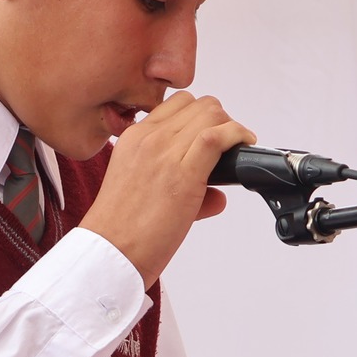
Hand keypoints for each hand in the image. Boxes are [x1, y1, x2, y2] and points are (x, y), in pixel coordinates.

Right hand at [80, 92, 253, 286]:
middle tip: (227, 144)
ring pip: (211, 114)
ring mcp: (165, 153)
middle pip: (198, 105)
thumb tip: (217, 195)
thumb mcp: (140, 189)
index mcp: (134, 137)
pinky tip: (245, 144)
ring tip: (238, 146)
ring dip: (230, 127)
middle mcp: (149, 138)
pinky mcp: (183, 174)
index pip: (176, 105)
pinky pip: (217, 137)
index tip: (211, 133)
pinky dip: (237, 135)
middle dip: (219, 120)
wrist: (111, 251)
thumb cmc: (122, 229)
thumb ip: (176, 181)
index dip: (200, 116)